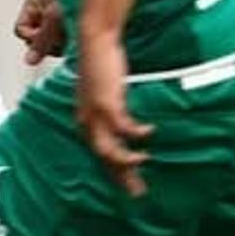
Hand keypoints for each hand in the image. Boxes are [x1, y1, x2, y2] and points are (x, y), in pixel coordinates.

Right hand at [13, 0, 66, 64]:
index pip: (21, 30)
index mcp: (34, 2)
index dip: (33, 37)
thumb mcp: (54, 17)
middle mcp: (44, 11)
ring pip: (48, 46)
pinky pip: (62, 46)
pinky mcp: (70, 30)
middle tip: (62, 35)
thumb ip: (40, 41)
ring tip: (72, 34)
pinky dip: (69, 45)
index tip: (46, 37)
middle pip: (34, 41)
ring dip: (60, 45)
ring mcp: (56, 22)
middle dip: (49, 43)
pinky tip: (77, 38)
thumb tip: (30, 60)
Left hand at [74, 32, 152, 196]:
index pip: (99, 154)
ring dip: (127, 160)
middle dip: (122, 177)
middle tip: (139, 192)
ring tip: (145, 162)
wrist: (94, 43)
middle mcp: (86, 121)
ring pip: (109, 149)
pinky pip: (123, 127)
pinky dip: (136, 132)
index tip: (128, 185)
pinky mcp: (106, 104)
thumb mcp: (104, 92)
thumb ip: (111, 108)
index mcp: (85, 120)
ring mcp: (94, 114)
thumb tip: (125, 122)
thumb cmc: (100, 64)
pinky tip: (150, 131)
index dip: (113, 172)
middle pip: (104, 158)